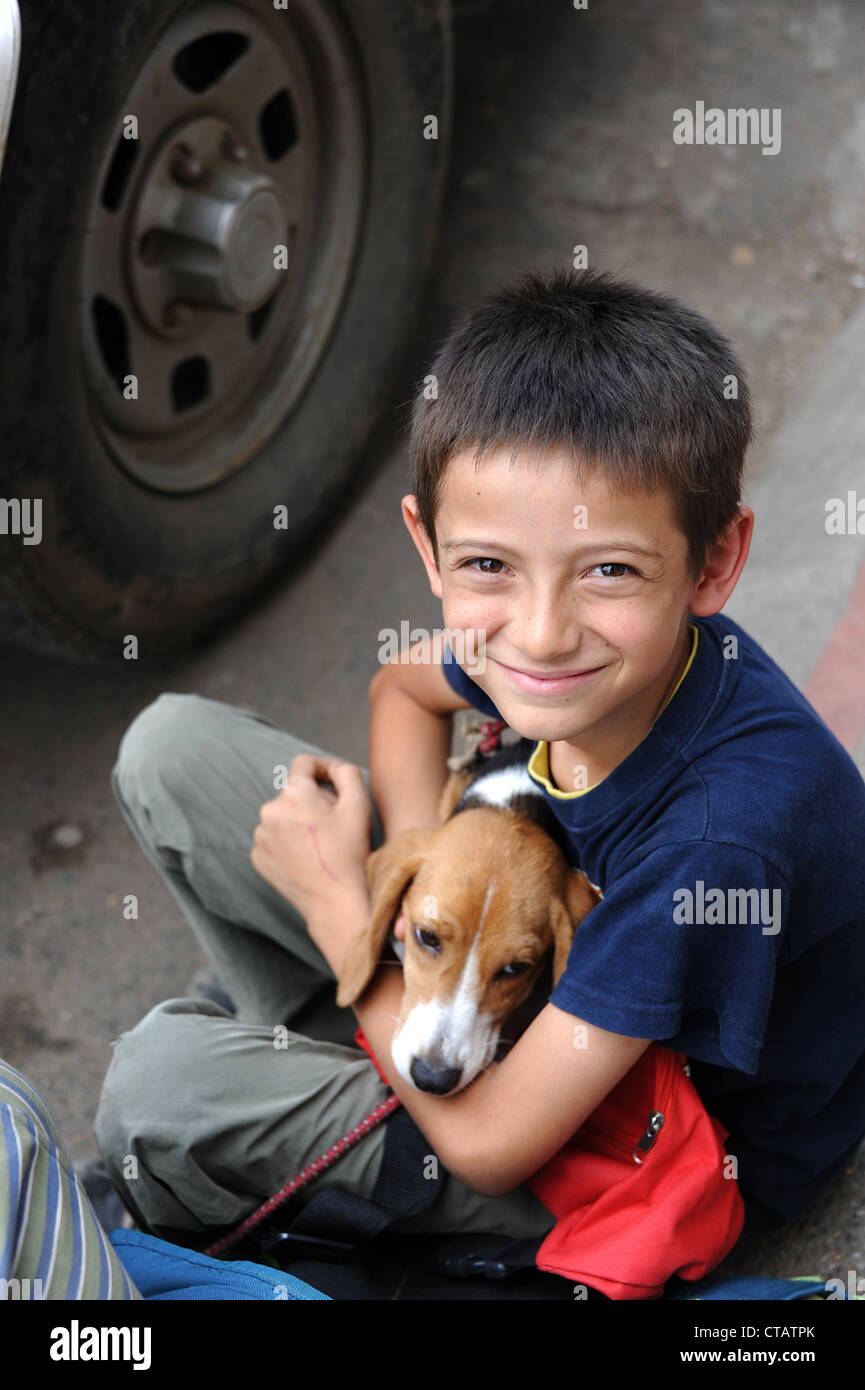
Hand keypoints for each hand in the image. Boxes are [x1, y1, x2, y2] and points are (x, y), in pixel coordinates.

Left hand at [251, 755, 372, 934]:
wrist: (334, 902)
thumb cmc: (350, 853)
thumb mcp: (359, 805)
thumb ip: (347, 773)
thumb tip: (334, 768)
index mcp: (294, 793)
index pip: (304, 763)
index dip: (324, 767)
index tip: (336, 780)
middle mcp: (270, 810)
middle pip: (295, 792)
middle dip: (315, 800)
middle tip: (337, 823)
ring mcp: (260, 836)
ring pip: (283, 816)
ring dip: (300, 822)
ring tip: (322, 843)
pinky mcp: (258, 857)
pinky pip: (274, 839)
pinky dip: (289, 842)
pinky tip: (308, 857)